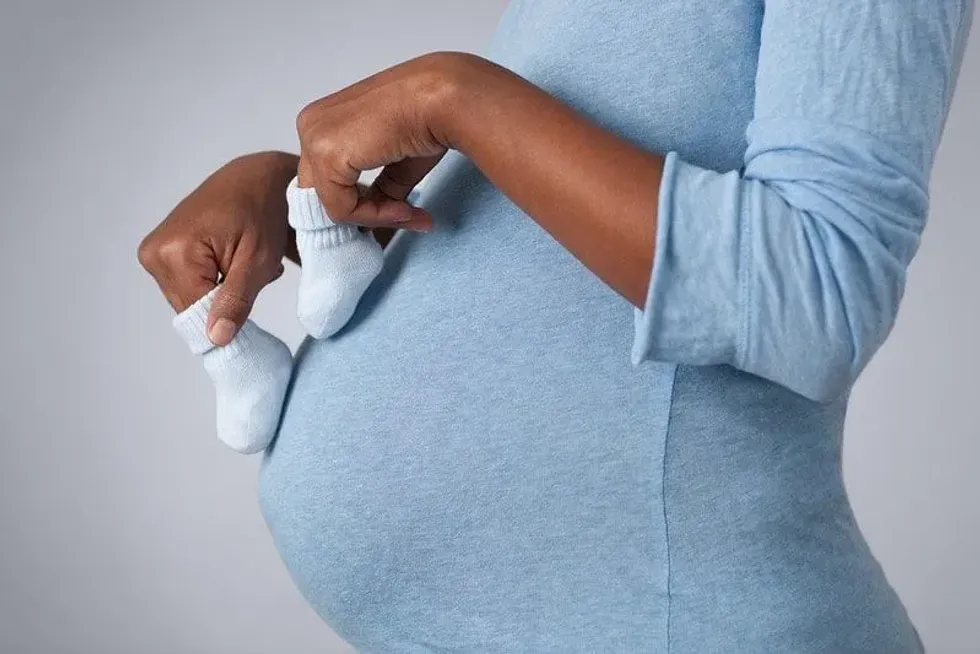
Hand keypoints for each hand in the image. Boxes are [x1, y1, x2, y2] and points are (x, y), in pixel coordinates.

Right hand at [138, 151, 298, 345]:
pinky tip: (229, 260)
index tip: (251, 306)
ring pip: (191, 299)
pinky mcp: (160, 253)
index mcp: (174, 252)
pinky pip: (189, 285)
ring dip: (221, 291)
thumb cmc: (262, 212)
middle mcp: (154, 252)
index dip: (225, 319)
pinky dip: (214, 281)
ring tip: (240, 263)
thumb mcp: (258, 261)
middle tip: (248, 272)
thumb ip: (235, 301)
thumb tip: (216, 339)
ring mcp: (153, 252)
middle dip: (224, 300)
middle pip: (190, 308)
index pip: (195, 313)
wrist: (255, 179)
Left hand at [295, 51, 474, 230]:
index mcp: (324, 119)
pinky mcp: (326, 154)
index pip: (326, 178)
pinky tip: (403, 209)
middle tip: (403, 218)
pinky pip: (341, 208)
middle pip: (323, 193)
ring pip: (331, 204)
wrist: (444, 100)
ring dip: (373, 217)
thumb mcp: (397, 163)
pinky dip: (373, 216)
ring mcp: (314, 138)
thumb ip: (382, 189)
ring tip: (409, 214)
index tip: (397, 214)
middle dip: (363, 214)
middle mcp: (311, 124)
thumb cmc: (428, 118)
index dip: (359, 204)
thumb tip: (384, 214)